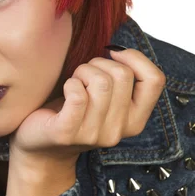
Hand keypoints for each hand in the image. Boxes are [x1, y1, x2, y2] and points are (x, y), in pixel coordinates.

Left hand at [9, 49, 166, 168]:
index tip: (113, 53)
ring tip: (74, 82)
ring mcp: (93, 135)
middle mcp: (118, 131)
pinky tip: (65, 90)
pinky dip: (70, 83)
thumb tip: (118, 50)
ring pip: (102, 82)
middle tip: (84, 75)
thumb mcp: (106, 99)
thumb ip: (120, 79)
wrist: (40, 146)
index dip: (135, 58)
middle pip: (123, 74)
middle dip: (99, 63)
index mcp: (135, 121)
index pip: (154, 80)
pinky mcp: (66, 133)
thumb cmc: (74, 112)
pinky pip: (78, 95)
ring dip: (83, 72)